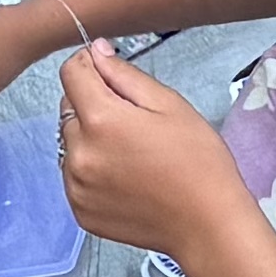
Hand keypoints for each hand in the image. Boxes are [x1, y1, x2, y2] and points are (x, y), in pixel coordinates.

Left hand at [47, 41, 253, 261]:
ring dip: (89, 137)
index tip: (108, 71)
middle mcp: (78, 153)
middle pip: (68, 108)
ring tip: (130, 151)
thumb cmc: (198, 162)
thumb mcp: (169, 104)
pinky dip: (91, 169)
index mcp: (101, 120)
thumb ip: (124, 75)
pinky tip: (124, 175)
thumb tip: (95, 52)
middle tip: (132, 120)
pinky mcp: (80, 210)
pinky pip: (74, 175)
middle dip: (92, 103)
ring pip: (70, 142)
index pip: (70, 73)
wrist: (207, 224)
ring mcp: (75, 186)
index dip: (89, 65)